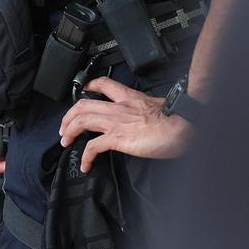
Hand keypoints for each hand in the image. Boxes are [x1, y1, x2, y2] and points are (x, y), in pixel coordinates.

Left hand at [59, 77, 191, 172]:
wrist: (183, 127)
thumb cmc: (177, 119)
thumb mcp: (159, 106)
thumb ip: (146, 109)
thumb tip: (146, 116)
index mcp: (130, 97)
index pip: (105, 84)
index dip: (89, 85)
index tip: (83, 90)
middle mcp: (119, 107)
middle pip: (84, 104)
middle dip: (69, 115)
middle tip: (65, 126)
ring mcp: (117, 122)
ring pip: (82, 121)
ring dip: (69, 131)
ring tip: (65, 141)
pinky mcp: (118, 139)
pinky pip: (93, 147)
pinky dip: (85, 156)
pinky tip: (85, 164)